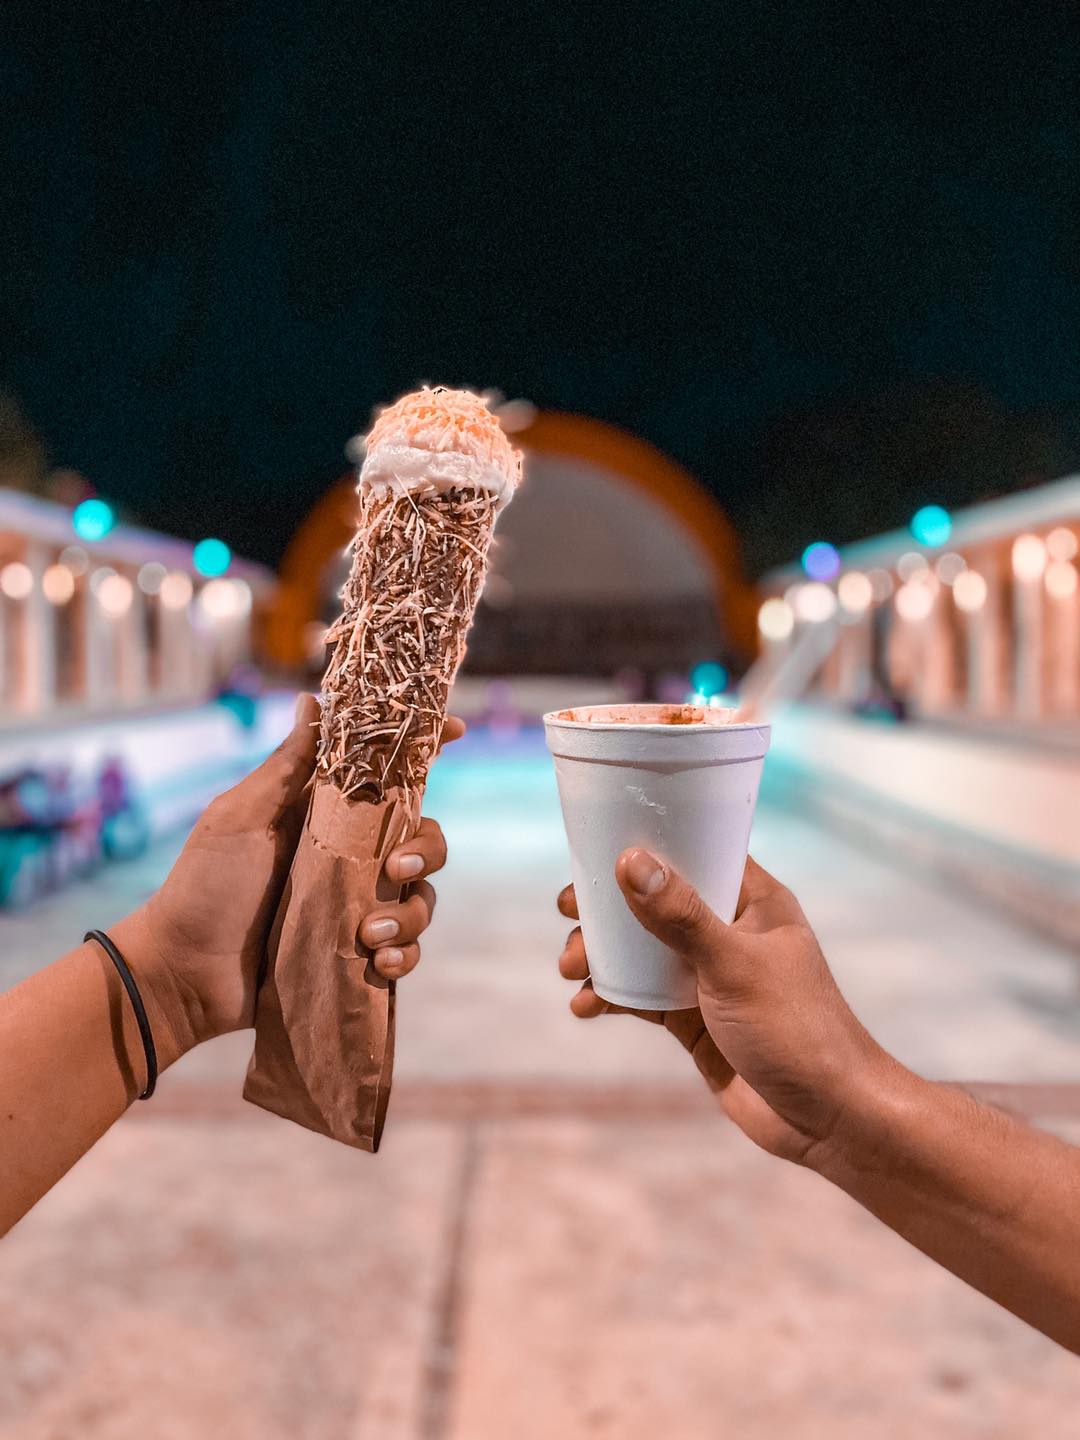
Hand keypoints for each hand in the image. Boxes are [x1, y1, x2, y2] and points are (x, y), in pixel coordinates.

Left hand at [120, 695, 459, 1057]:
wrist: (184, 973)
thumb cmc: (203, 887)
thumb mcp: (242, 817)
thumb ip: (287, 766)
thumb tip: (312, 697)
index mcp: (325, 815)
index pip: (387, 775)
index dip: (427, 750)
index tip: (458, 731)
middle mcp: (349, 857)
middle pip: (422, 838)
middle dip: (427, 851)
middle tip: (397, 869)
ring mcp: (354, 907)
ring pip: (421, 897)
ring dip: (411, 915)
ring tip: (369, 936)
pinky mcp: (354, 954)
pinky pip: (405, 949)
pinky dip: (404, 955)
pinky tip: (379, 962)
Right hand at [558, 849, 894, 1168]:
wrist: (826, 1119)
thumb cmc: (797, 1030)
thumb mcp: (734, 966)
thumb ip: (682, 917)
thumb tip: (630, 862)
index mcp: (754, 901)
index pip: (697, 851)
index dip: (648, 844)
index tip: (596, 847)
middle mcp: (730, 931)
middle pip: (657, 900)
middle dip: (609, 907)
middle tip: (570, 911)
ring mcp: (710, 976)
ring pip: (642, 949)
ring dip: (602, 954)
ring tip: (570, 968)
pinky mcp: (693, 1018)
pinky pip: (641, 996)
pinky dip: (611, 996)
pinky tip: (586, 1006)